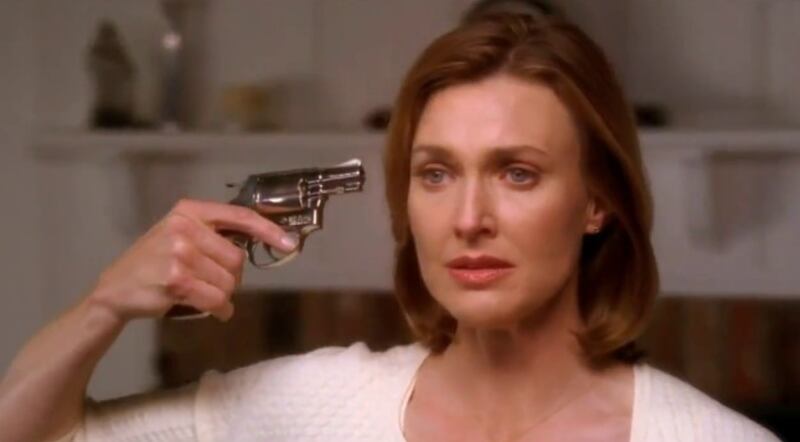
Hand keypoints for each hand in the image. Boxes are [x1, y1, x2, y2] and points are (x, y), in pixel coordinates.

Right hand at [87, 199, 297, 322]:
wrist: (115, 289)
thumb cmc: (153, 263)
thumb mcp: (179, 236)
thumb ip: (213, 234)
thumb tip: (259, 242)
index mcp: (188, 211)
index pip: (239, 216)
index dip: (268, 230)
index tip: (290, 243)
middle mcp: (184, 227)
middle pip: (237, 258)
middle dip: (231, 277)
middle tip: (209, 282)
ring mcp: (179, 253)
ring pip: (229, 282)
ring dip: (223, 296)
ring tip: (201, 295)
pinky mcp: (176, 280)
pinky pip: (218, 300)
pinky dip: (220, 310)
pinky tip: (210, 310)